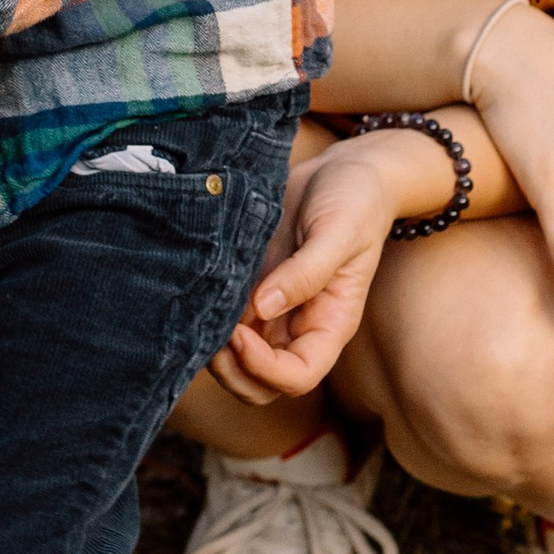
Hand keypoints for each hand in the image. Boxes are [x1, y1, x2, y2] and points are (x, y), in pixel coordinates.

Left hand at [212, 136, 421, 403]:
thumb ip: (306, 272)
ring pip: (240, 360)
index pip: (300, 376)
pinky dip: (209, 319)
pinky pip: (228, 321)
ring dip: (216, 351)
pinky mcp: (254, 287)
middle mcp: (302, 326)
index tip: (239, 333)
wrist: (347, 170)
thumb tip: (264, 308)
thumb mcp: (338, 233)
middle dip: (233, 371)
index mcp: (331, 323)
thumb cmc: (355, 200)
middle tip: (210, 331)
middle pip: (264, 383)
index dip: (265, 368)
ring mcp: (276, 310)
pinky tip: (198, 294)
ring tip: (201, 312)